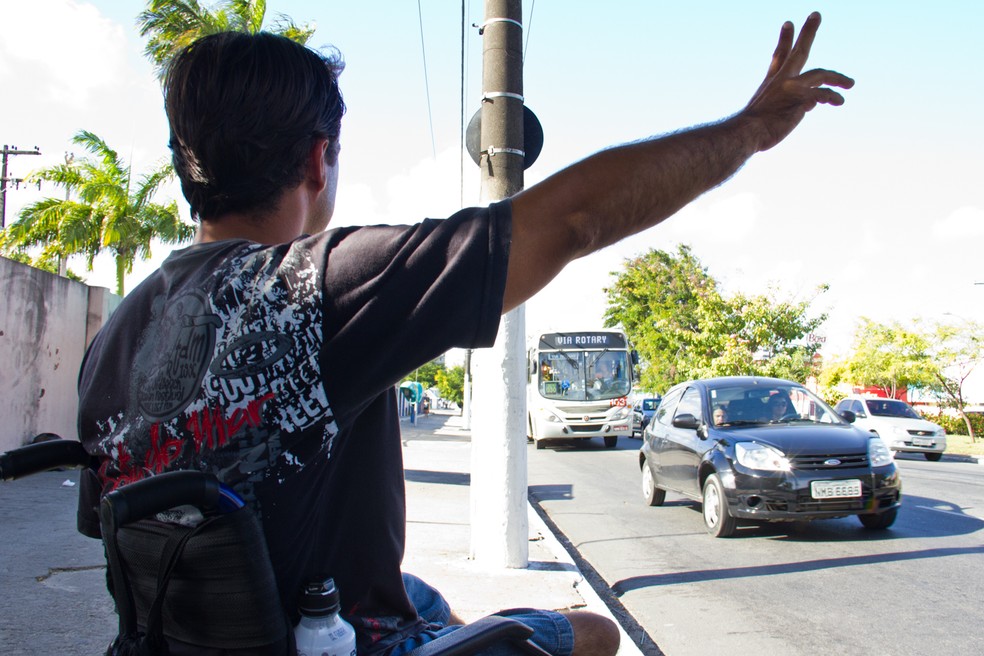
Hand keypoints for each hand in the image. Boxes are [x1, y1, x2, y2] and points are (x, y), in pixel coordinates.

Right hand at [741, 12, 854, 150]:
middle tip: (816, 14)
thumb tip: (812, 104)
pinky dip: (832, 97)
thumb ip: (790, 105)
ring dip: (838, 77)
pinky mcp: (802, 99)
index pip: (779, 56)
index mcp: (771, 82)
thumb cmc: (751, 130)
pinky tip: (839, 101)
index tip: (789, 22)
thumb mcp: (765, 113)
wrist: (746, 132)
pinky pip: (823, 95)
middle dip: (808, 32)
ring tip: (851, 83)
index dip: (785, 39)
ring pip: (821, 74)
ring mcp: (792, 88)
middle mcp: (782, 80)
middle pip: (799, 52)